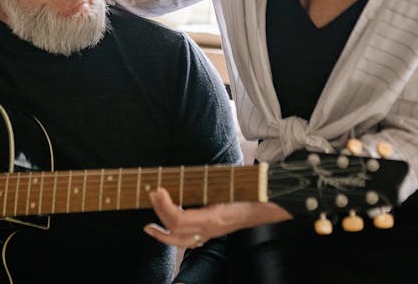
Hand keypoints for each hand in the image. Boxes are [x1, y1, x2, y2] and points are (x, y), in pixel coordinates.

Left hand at [143, 189, 290, 248]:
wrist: (267, 206)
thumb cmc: (249, 191)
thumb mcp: (226, 183)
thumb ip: (206, 182)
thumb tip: (187, 175)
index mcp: (212, 217)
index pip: (179, 219)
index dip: (164, 206)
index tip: (157, 190)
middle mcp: (210, 229)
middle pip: (175, 232)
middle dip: (159, 215)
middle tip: (151, 197)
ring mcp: (211, 234)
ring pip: (181, 241)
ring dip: (163, 234)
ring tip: (150, 227)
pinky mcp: (213, 233)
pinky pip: (190, 240)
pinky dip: (176, 236)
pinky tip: (169, 230)